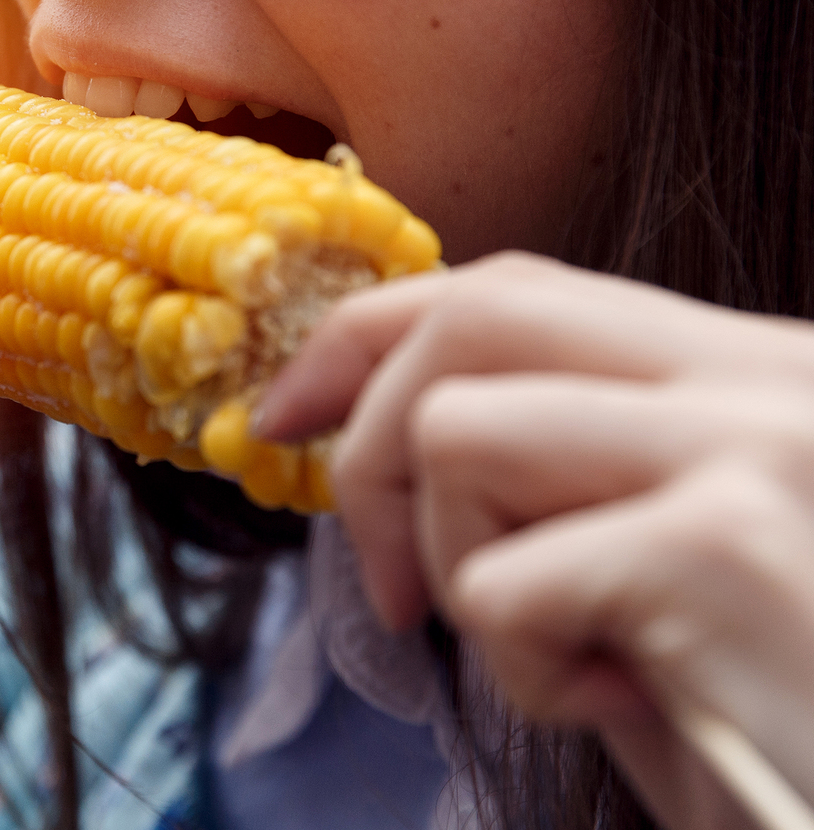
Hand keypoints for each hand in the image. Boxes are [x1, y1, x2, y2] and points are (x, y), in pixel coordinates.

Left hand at [255, 252, 813, 826]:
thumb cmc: (774, 717)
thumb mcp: (665, 562)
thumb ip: (563, 472)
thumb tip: (384, 436)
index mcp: (757, 366)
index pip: (520, 289)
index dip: (371, 337)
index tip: (288, 413)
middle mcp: (771, 374)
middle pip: (476, 318)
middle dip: (375, 445)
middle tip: (383, 588)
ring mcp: (755, 444)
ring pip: (458, 434)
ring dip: (463, 572)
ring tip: (569, 658)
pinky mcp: (721, 545)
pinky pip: (495, 582)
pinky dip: (522, 671)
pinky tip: (624, 707)